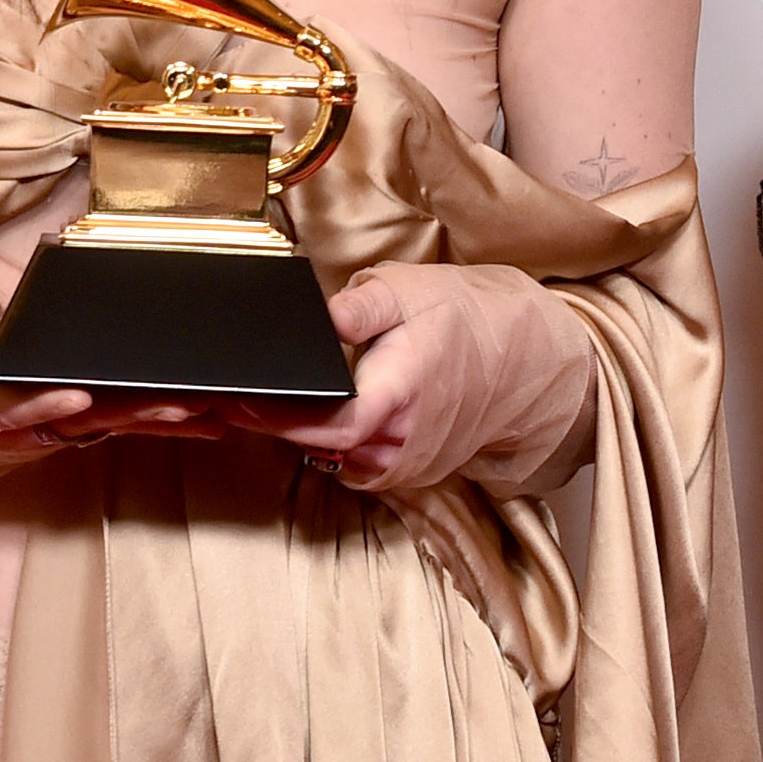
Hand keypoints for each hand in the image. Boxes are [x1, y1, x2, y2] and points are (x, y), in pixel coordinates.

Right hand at [0, 299, 223, 450]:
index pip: (9, 409)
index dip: (44, 404)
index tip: (79, 396)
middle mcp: (11, 433)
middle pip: (77, 425)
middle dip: (130, 414)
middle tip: (181, 404)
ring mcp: (38, 435)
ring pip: (101, 429)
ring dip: (152, 422)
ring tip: (207, 412)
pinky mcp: (56, 429)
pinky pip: (106, 426)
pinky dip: (148, 421)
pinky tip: (194, 417)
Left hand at [218, 262, 589, 491]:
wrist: (527, 355)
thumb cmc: (465, 316)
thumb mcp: (411, 291)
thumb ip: (360, 307)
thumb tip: (314, 316)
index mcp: (404, 391)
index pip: (335, 426)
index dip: (282, 420)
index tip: (241, 402)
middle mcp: (407, 439)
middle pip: (325, 445)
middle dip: (278, 423)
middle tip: (235, 397)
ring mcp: (411, 461)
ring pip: (339, 458)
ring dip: (303, 436)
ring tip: (268, 406)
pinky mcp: (413, 471)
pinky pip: (358, 464)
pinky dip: (333, 445)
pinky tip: (319, 419)